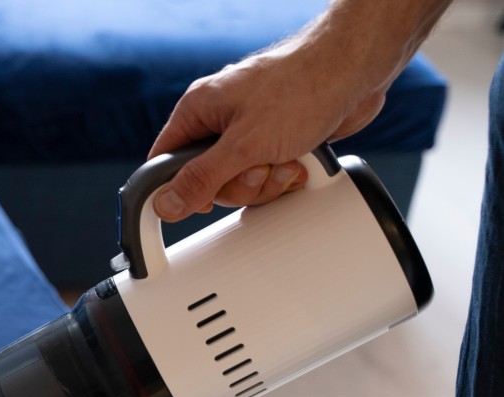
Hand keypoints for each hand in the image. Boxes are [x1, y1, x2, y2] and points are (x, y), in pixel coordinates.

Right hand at [147, 13, 402, 221]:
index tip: (196, 202)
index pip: (164, 161)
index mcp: (198, 111)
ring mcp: (249, 131)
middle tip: (258, 170)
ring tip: (287, 161)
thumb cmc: (302, 88)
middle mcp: (220, 120)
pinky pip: (266, 176)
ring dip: (266, 182)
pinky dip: (284, 176)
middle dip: (238, 185)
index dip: (176, 189)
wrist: (355, 69)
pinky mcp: (276, 140)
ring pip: (239, 182)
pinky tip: (299, 162)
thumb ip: (202, 179)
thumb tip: (165, 204)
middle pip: (207, 180)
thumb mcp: (244, 145)